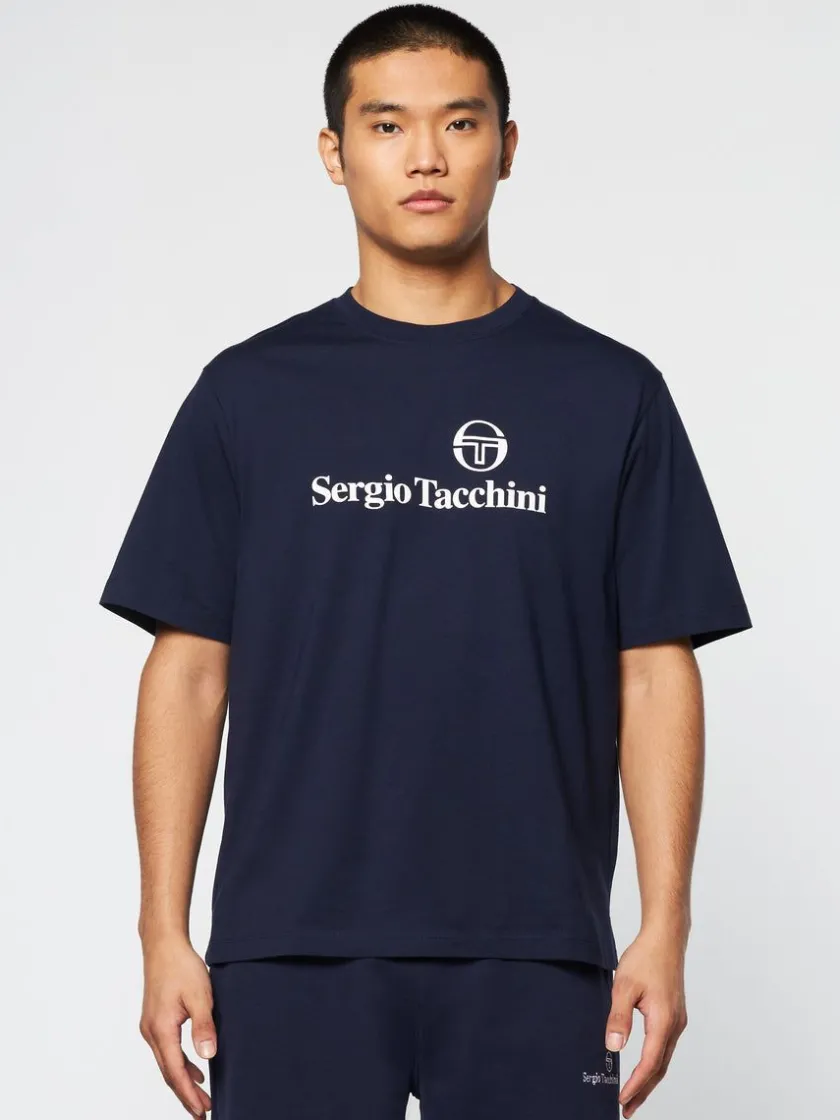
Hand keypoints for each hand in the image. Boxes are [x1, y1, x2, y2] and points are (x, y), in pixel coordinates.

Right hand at [138, 934, 216, 1116]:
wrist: (163, 945)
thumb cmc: (181, 966)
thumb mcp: (200, 995)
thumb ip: (203, 1027)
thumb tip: (208, 1057)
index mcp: (161, 1029)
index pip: (175, 1072)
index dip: (189, 1093)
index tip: (201, 1110)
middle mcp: (151, 1032)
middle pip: (168, 1072)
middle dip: (186, 1093)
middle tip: (202, 1112)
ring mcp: (150, 1026)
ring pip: (167, 1062)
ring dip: (183, 1079)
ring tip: (201, 1095)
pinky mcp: (154, 1020)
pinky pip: (166, 1049)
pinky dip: (179, 1063)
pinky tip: (193, 1067)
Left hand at [604, 925, 688, 1116]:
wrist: (665, 937)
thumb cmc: (645, 957)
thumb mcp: (624, 986)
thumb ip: (618, 1017)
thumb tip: (613, 1047)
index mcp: (664, 1021)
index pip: (650, 1064)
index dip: (635, 1085)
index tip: (622, 1100)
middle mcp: (675, 1025)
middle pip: (660, 1068)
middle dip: (644, 1090)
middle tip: (627, 1109)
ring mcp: (677, 1020)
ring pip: (664, 1059)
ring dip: (650, 1079)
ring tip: (634, 1095)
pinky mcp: (675, 1014)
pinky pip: (666, 1047)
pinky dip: (655, 1063)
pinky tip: (645, 1067)